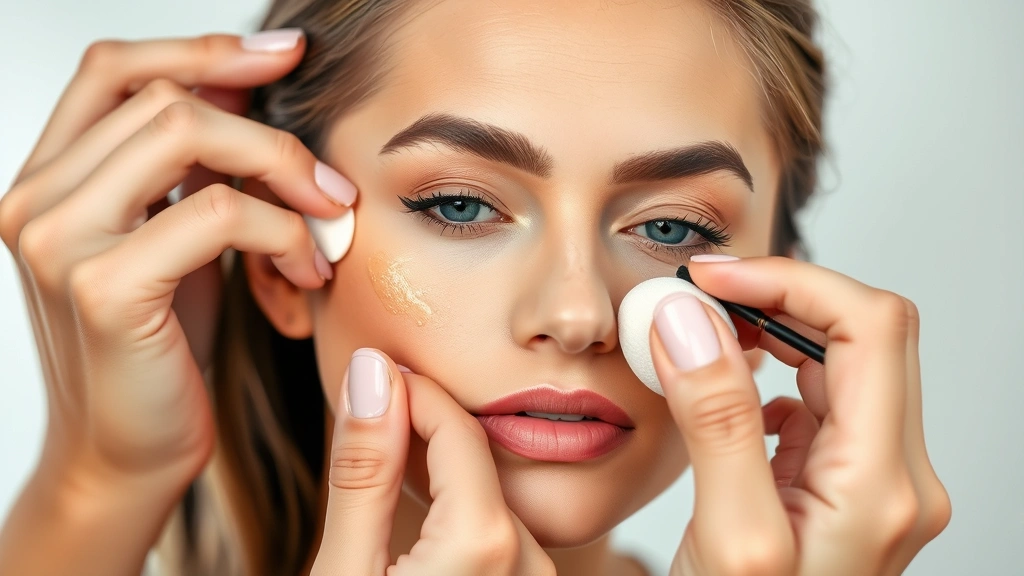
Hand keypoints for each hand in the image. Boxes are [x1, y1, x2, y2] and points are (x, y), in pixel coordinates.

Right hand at [0, 31, 350, 571]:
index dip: (204, 49)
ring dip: (283, 174)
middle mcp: (36, 199)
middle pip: (165, 96)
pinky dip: (281, 230)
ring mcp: (58, 239)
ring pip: (187, 134)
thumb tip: (248, 89)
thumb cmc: (160, 350)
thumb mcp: (177, 240)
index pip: (116, 69)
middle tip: (331, 185)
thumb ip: (195, 169)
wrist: (128, 456)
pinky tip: (305, 269)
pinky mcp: (101, 285)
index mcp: (49, 180)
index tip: (284, 56)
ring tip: (327, 226)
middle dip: (269, 133)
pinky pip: (215, 212)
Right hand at [310, 349, 554, 575]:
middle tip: (372, 401)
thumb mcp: (344, 571)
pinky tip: (421, 517)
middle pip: (478, 462)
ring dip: (443, 472)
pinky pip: (500, 540)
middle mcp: (529, 563)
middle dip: (424, 426)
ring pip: (489, 499)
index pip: (456, 430)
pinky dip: (459, 517)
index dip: (410, 390)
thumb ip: (363, 477)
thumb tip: (370, 376)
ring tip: (389, 450)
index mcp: (486, 544)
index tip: (370, 372)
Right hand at [649, 256, 950, 575]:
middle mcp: (894, 476)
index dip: (790, 281)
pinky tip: (720, 393)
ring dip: (769, 333)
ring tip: (696, 337)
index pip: (870, 326)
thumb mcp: (728, 541)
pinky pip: (814, 402)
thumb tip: (690, 321)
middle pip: (863, 333)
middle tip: (698, 298)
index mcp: (884, 483)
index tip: (711, 279)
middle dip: (779, 298)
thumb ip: (716, 423)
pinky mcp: (837, 487)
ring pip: (837, 363)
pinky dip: (764, 375)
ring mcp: (869, 482)